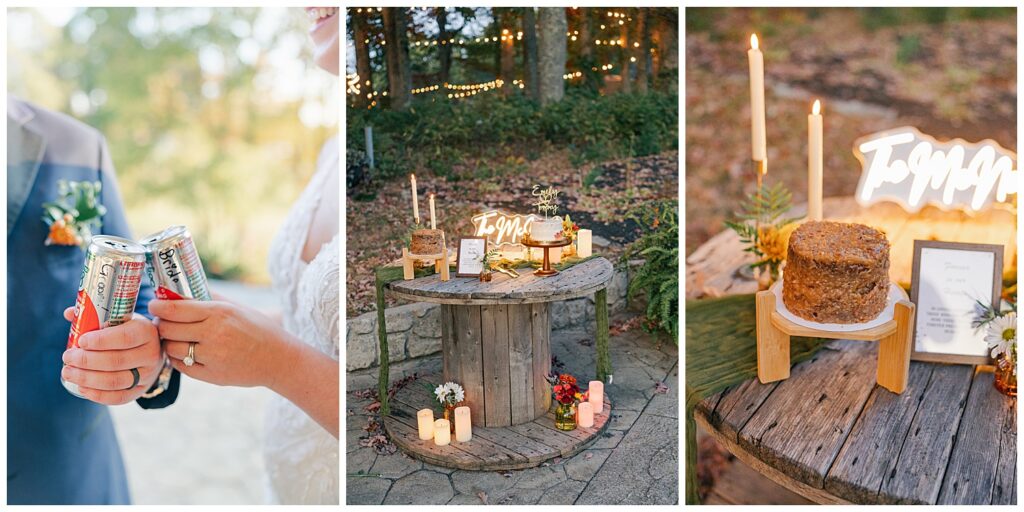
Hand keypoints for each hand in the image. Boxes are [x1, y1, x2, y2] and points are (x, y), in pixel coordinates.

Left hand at [62, 308, 163, 404]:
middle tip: (67, 357)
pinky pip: (118, 397)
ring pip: (115, 381)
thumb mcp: (120, 319)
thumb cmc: (128, 331)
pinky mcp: (140, 390)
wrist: (150, 350)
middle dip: (86, 361)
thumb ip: (96, 315)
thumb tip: (70, 313)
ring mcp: (147, 375)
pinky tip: (81, 387)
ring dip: (86, 378)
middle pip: (116, 361)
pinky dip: (96, 394)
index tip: (80, 341)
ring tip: (68, 372)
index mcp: (146, 331)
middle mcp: (151, 354)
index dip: (101, 341)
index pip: (125, 338)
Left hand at [149, 298, 295, 387]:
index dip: (158, 307)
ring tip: (173, 338)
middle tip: (161, 322)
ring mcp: (212, 357)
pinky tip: (184, 352)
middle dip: (161, 324)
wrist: (278, 359)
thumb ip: (211, 298)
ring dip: (168, 342)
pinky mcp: (212, 375)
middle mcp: (214, 334)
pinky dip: (178, 359)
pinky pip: (181, 366)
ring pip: (172, 349)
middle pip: (169, 329)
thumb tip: (182, 290)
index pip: (175, 309)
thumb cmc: (259, 329)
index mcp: (220, 313)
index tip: (153, 305)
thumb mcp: (238, 308)